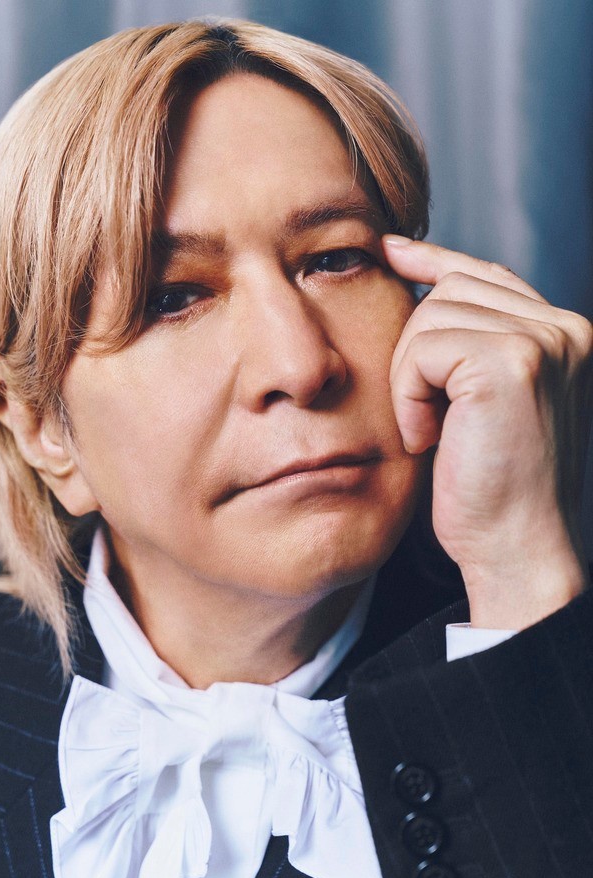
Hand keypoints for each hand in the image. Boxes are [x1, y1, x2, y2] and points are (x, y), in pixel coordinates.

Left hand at [384, 236, 592, 629]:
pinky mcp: (511, 361)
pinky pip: (422, 349)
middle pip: (449, 289)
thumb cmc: (490, 485)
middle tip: (429, 418)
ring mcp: (543, 341)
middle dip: (416, 352)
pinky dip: (409, 395)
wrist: (515, 548)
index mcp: (563, 336)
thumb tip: (419, 284)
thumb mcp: (482, 402)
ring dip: (410, 379)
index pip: (487, 275)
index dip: (434, 260)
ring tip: (432, 431)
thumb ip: (471, 343)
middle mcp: (564, 329)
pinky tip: (429, 437)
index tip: (389, 251)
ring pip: (430, 315)